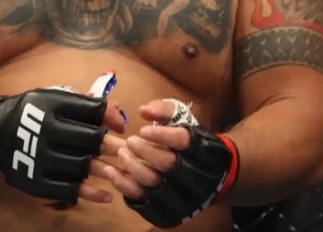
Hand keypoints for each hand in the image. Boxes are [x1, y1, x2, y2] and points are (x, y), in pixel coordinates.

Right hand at [0, 88, 125, 204]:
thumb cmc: (35, 113)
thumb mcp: (56, 98)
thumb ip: (86, 104)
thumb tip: (119, 117)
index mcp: (51, 106)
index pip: (91, 111)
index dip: (111, 119)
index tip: (122, 128)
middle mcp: (45, 131)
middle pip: (90, 140)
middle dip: (114, 147)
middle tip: (130, 152)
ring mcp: (40, 158)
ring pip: (82, 166)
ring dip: (107, 171)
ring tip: (124, 173)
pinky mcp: (36, 181)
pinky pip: (68, 190)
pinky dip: (90, 194)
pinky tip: (107, 195)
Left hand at [101, 99, 238, 228]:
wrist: (210, 176)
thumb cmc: (191, 142)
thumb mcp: (183, 119)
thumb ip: (164, 110)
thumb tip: (144, 111)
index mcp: (207, 151)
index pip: (184, 141)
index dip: (161, 135)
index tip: (143, 130)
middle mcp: (200, 178)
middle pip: (169, 165)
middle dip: (145, 151)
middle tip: (130, 142)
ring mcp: (185, 199)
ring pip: (155, 185)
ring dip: (133, 168)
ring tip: (122, 154)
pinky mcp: (169, 212)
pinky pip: (144, 202)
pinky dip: (124, 186)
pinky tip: (112, 172)